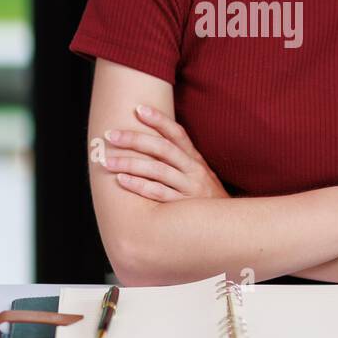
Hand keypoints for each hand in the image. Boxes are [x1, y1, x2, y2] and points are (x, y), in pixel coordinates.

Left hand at [97, 104, 228, 201]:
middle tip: (110, 135)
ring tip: (108, 160)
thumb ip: (181, 161)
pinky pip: (158, 193)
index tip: (138, 109)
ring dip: (130, 163)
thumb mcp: (200, 176)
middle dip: (135, 139)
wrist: (229, 228)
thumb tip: (151, 145)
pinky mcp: (184, 207)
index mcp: (196, 160)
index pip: (177, 134)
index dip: (159, 120)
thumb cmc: (206, 200)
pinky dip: (139, 185)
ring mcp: (190, 189)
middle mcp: (194, 171)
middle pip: (162, 148)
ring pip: (157, 170)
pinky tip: (121, 180)